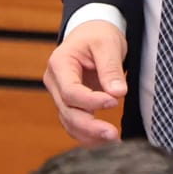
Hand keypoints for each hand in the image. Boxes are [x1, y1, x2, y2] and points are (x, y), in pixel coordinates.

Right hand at [43, 21, 127, 143]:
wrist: (92, 32)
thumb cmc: (99, 34)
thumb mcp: (107, 44)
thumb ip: (110, 68)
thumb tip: (117, 93)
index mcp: (59, 64)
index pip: (71, 91)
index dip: (91, 101)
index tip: (114, 102)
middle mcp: (54, 82)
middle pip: (67, 111)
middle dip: (89, 126)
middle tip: (112, 134)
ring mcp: (60, 95)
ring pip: (69, 122)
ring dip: (89, 135)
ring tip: (112, 141)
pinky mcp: (70, 104)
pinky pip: (74, 124)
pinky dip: (88, 134)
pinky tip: (105, 142)